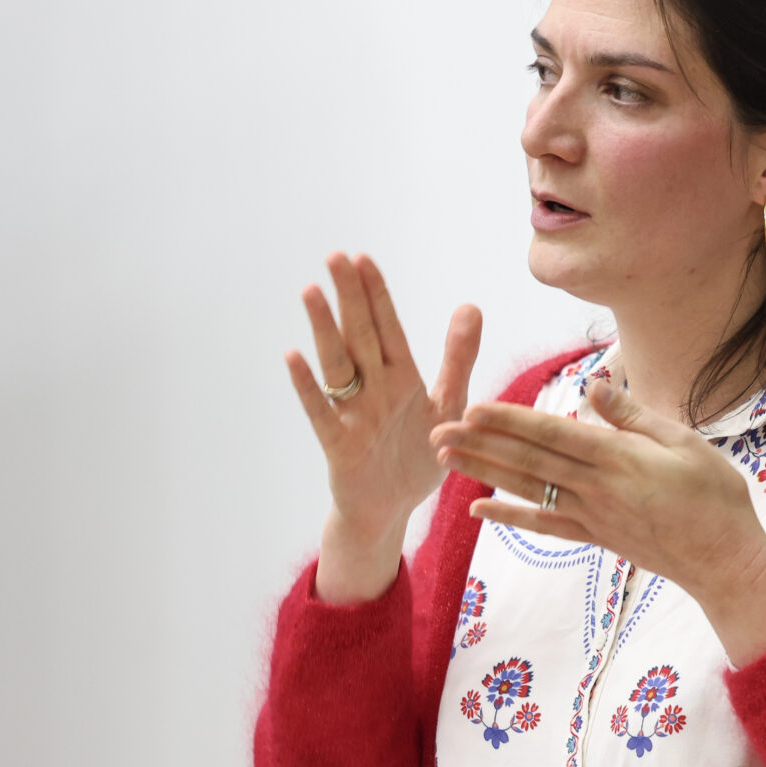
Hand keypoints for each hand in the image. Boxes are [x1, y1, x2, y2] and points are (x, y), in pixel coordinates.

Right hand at [285, 253, 480, 602]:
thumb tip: (470, 306)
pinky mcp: (339, 444)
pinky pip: (321, 412)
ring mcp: (353, 414)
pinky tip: (294, 357)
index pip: (387, 328)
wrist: (391, 510)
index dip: (376, 295)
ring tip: (311, 292)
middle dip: (350, 297)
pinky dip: (308, 387)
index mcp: (401, 378)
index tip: (363, 258)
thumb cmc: (417, 457)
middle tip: (335, 257)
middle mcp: (374, 389)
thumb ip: (458, 359)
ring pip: (337, 364)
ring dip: (324, 329)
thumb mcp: (449, 406)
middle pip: (359, 336)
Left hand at [432, 374, 765, 664]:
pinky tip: (478, 510)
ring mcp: (591, 516)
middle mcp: (595, 489)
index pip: (551, 434)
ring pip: (528, 491)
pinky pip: (544, 526)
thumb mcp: (684, 442)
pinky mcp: (595, 537)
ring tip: (446, 460)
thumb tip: (593, 386)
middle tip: (437, 431)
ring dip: (484, 474)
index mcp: (617, 459)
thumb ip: (633, 416)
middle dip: (480, 445)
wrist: (725, 560)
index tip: (473, 407)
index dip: (509, 421)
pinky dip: (510, 518)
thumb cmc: (715, 495)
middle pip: (528, 462)